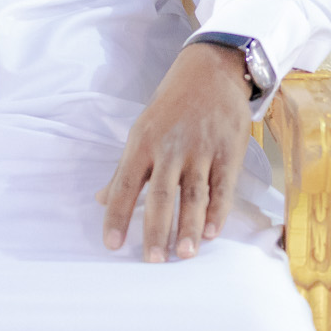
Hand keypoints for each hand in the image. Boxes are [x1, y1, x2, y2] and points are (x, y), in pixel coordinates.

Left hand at [98, 42, 251, 261]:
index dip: (118, 216)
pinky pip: (223, 186)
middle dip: (156, 229)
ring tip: (185, 254)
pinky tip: (213, 232)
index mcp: (143, 142)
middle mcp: (171, 148)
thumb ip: (125, 168)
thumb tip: (102, 199)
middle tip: (153, 259)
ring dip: (189, 227)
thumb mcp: (143, 129)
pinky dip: (219, 210)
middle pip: (161, 195)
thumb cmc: (173, 104)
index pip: (125, 185)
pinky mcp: (228, 151)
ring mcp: (202, 149)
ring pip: (194, 194)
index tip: (112, 245)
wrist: (212, 71)